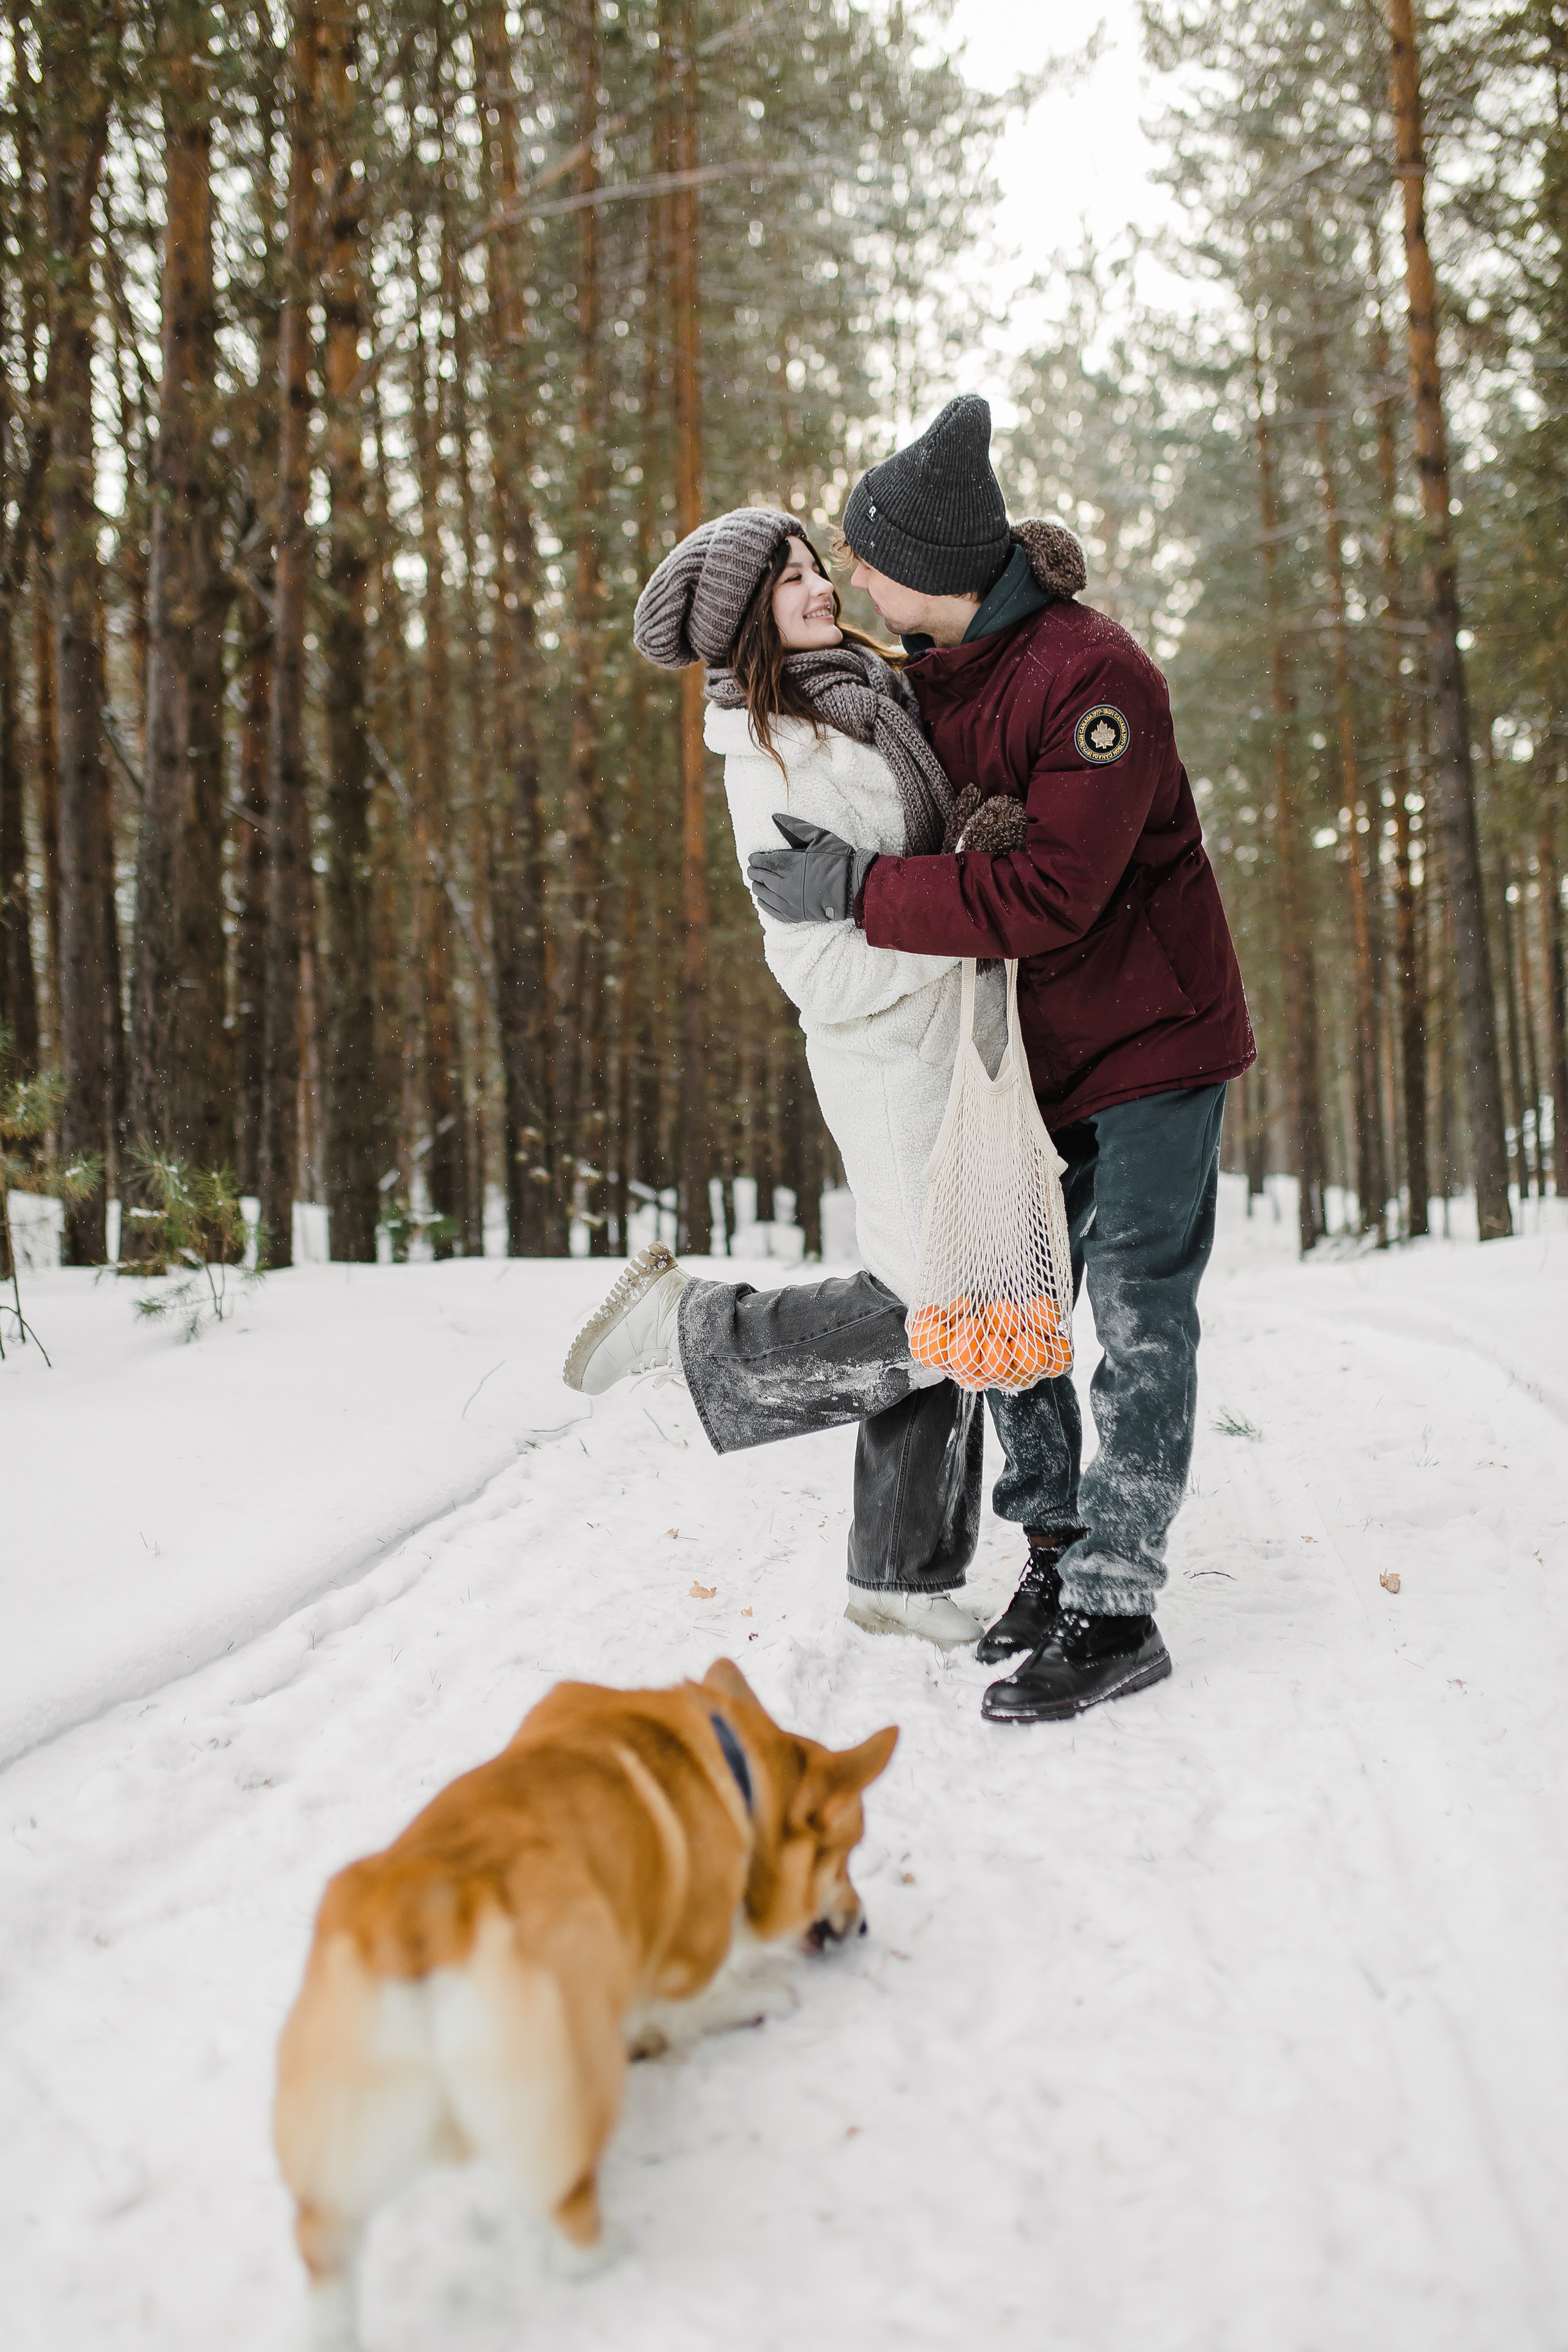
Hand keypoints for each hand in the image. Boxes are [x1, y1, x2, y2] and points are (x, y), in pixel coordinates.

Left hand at [747, 813, 878, 924]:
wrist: (854, 888)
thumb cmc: (838, 859)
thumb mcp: (819, 837)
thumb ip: (795, 827)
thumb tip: (775, 817)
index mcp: (788, 863)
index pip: (763, 861)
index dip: (756, 859)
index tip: (753, 857)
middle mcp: (784, 883)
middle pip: (760, 877)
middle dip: (754, 872)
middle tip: (752, 869)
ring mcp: (788, 901)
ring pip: (762, 894)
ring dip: (757, 886)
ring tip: (756, 882)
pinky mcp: (794, 915)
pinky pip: (771, 910)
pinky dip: (764, 903)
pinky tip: (762, 899)